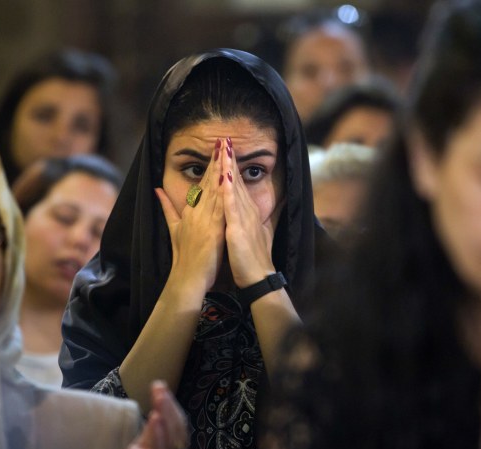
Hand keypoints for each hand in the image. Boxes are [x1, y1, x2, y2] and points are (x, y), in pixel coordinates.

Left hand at [115, 380, 188, 448]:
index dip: (171, 404)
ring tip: (159, 399)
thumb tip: (158, 404)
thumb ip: (152, 430)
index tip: (160, 385)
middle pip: (178, 429)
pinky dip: (159, 436)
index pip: (178, 424)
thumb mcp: (143, 448)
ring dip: (166, 416)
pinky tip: (155, 419)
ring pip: (172, 440)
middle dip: (169, 406)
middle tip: (159, 388)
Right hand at [156, 138, 225, 293]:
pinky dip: (223, 191)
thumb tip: (156, 190)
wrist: (186, 277)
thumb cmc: (184, 257)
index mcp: (189, 212)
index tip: (215, 149)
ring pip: (214, 189)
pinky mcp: (212, 229)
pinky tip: (228, 178)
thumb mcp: (173, 229)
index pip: (201, 184)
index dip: (209, 165)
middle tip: (222, 140)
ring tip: (226, 151)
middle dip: (215, 160)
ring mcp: (204, 220)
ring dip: (220, 169)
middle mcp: (196, 212)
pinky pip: (219, 206)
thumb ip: (166, 208)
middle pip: (207, 182)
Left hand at [221, 138, 279, 287]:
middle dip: (229, 159)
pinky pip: (232, 206)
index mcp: (245, 211)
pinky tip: (224, 176)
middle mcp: (246, 211)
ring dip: (229, 167)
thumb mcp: (251, 234)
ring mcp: (243, 218)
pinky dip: (228, 190)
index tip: (225, 148)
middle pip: (235, 180)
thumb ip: (250, 219)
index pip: (236, 184)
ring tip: (224, 148)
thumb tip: (252, 211)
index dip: (230, 166)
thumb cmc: (250, 259)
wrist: (257, 278)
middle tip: (223, 139)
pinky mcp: (238, 228)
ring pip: (234, 188)